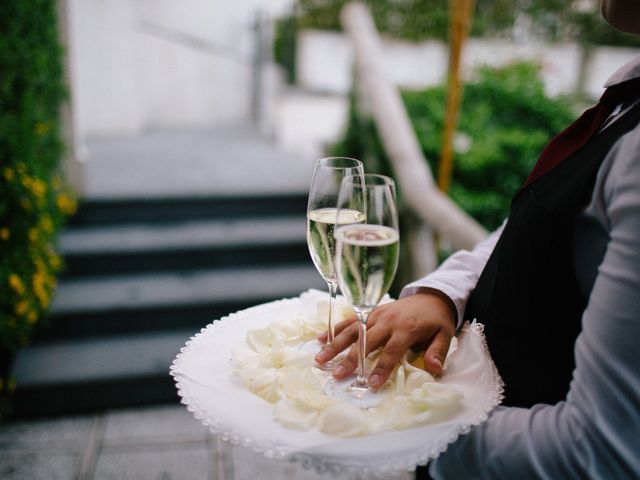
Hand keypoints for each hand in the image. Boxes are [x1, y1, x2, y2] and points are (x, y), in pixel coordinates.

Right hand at [315, 289, 456, 388]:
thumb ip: (438, 352)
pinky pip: (350, 320)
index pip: (392, 351)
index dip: (381, 368)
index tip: (370, 384)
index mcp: (406, 329)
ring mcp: (376, 315)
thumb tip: (433, 370)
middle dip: (351, 359)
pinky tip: (319, 339)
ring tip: (320, 359)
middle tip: (337, 375)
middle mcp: (388, 321)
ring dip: (336, 344)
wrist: (430, 297)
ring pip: (353, 330)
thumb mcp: (445, 334)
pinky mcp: (370, 312)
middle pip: (366, 342)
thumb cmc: (435, 321)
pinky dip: (335, 329)